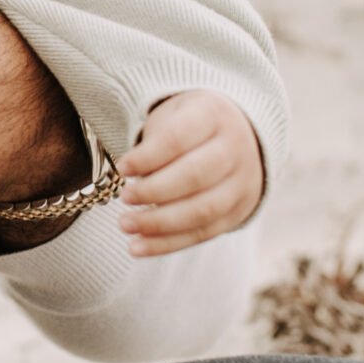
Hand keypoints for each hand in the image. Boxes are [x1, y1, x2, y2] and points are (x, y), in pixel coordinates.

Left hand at [117, 90, 262, 256]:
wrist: (238, 136)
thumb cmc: (191, 126)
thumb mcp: (172, 116)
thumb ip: (154, 143)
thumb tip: (132, 179)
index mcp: (214, 115)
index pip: (179, 138)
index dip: (148, 156)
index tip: (122, 168)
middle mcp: (235, 149)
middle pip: (195, 176)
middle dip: (154, 190)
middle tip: (125, 197)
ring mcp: (242, 183)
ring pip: (202, 210)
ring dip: (159, 222)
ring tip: (125, 224)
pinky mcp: (238, 212)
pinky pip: (202, 233)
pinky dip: (167, 243)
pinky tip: (137, 247)